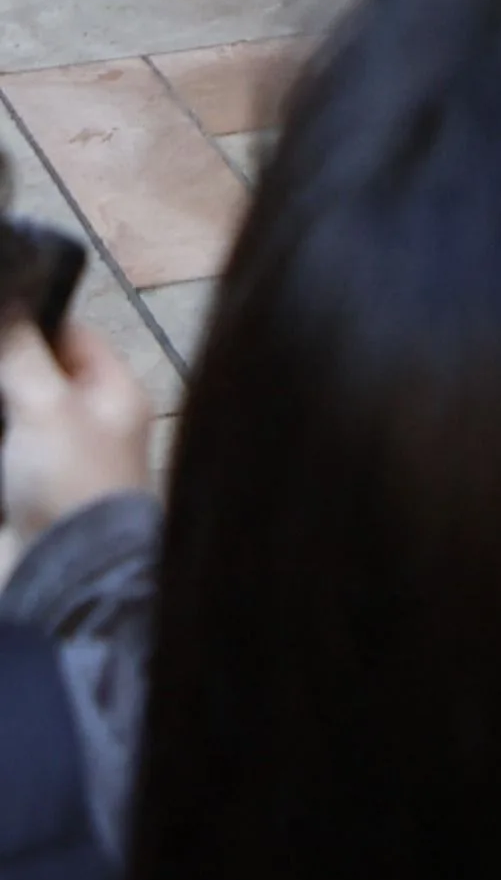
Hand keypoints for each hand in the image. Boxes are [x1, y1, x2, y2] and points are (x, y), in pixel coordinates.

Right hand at [0, 315, 151, 541]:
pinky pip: (5, 458)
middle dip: (4, 367)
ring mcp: (56, 462)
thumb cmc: (72, 482)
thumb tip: (8, 302)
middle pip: (36, 377)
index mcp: (111, 394)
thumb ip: (21, 353)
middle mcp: (87, 424)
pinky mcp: (28, 496)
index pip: (72, 336)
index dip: (32, 319)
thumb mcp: (46, 404)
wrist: (65, 578)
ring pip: (15, 418)